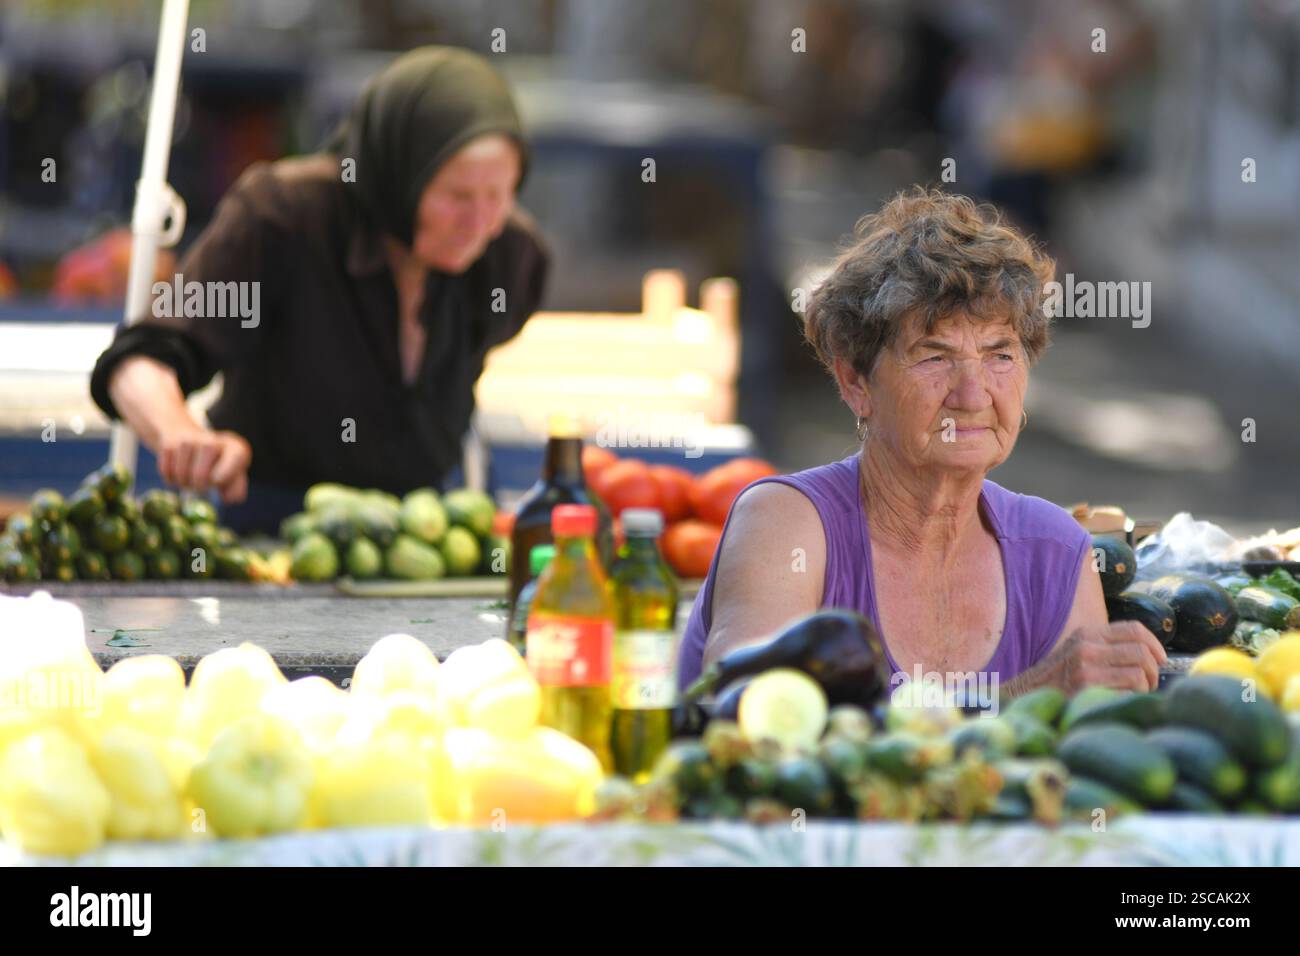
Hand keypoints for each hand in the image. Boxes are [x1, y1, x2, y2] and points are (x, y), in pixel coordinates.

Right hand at [157, 427, 250, 503]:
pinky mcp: (170, 443)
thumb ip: (235, 490)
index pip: (236, 456)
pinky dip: (170, 478)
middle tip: (200, 487)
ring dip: (183, 482)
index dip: (226, 471)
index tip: (216, 482)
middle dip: (198, 486)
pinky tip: (177, 472)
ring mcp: (190, 440)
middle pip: (201, 473)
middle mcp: (213, 441)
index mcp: (234, 448)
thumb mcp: (232, 475)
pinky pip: (166, 470)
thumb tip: (228, 498)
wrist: (191, 439)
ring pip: (182, 473)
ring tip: (190, 479)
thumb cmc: (217, 465)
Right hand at [1037, 621, 1168, 693]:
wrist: (1023, 696)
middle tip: (1149, 684)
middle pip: (1142, 652)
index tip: (1161, 659)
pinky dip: (1131, 699)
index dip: (1155, 644)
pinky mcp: (1087, 689)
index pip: (1134, 629)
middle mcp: (1087, 646)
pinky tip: (1119, 702)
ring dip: (1144, 688)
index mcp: (1087, 634)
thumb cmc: (1056, 679)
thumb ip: (1106, 647)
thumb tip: (1149, 653)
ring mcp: (1086, 668)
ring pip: (1139, 673)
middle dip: (1154, 671)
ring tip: (1134, 694)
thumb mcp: (1077, 651)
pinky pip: (1128, 692)